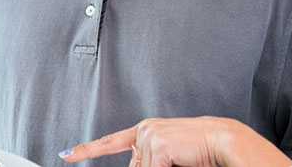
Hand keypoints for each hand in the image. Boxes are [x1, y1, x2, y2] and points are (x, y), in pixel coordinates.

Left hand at [59, 117, 291, 166]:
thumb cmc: (201, 151)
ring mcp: (149, 135)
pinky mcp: (157, 144)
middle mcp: (145, 129)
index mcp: (147, 130)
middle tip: (174, 161)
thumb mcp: (169, 156)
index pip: (111, 142)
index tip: (67, 154)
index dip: (87, 150)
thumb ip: (150, 161)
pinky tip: (179, 161)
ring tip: (181, 160)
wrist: (224, 140)